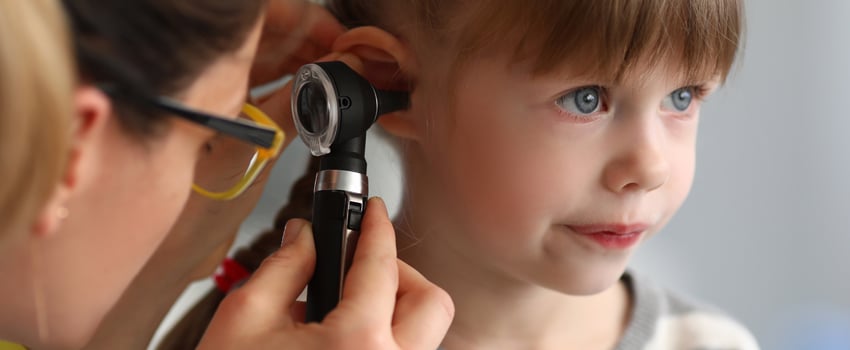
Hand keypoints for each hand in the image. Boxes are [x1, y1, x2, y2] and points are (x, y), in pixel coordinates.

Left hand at [158, 2, 345, 278]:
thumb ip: (295, 110)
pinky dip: (294, 86)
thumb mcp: (255, 153)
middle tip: (344, 55)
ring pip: (268, 60)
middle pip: (267, 37)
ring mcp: (217, 98)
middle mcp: (208, 81)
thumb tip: (329, 78)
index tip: (335, 37)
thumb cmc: (194, 207)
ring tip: (337, 73)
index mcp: (206, 76)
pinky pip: (266, 87)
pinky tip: (315, 93)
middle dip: (311, 41)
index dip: (302, 22)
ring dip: (306, 62)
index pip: (261, 22)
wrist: (179, 248)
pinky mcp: (226, 117)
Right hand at [199, 198, 454, 349]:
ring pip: (425, 335)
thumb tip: (307, 235)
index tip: (374, 212)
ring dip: (396, 310)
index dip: (376, 228)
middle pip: (431, 303)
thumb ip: (284, 265)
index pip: (381, 266)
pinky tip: (345, 339)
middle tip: (361, 267)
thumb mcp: (245, 318)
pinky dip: (386, 339)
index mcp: (356, 346)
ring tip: (346, 308)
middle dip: (400, 275)